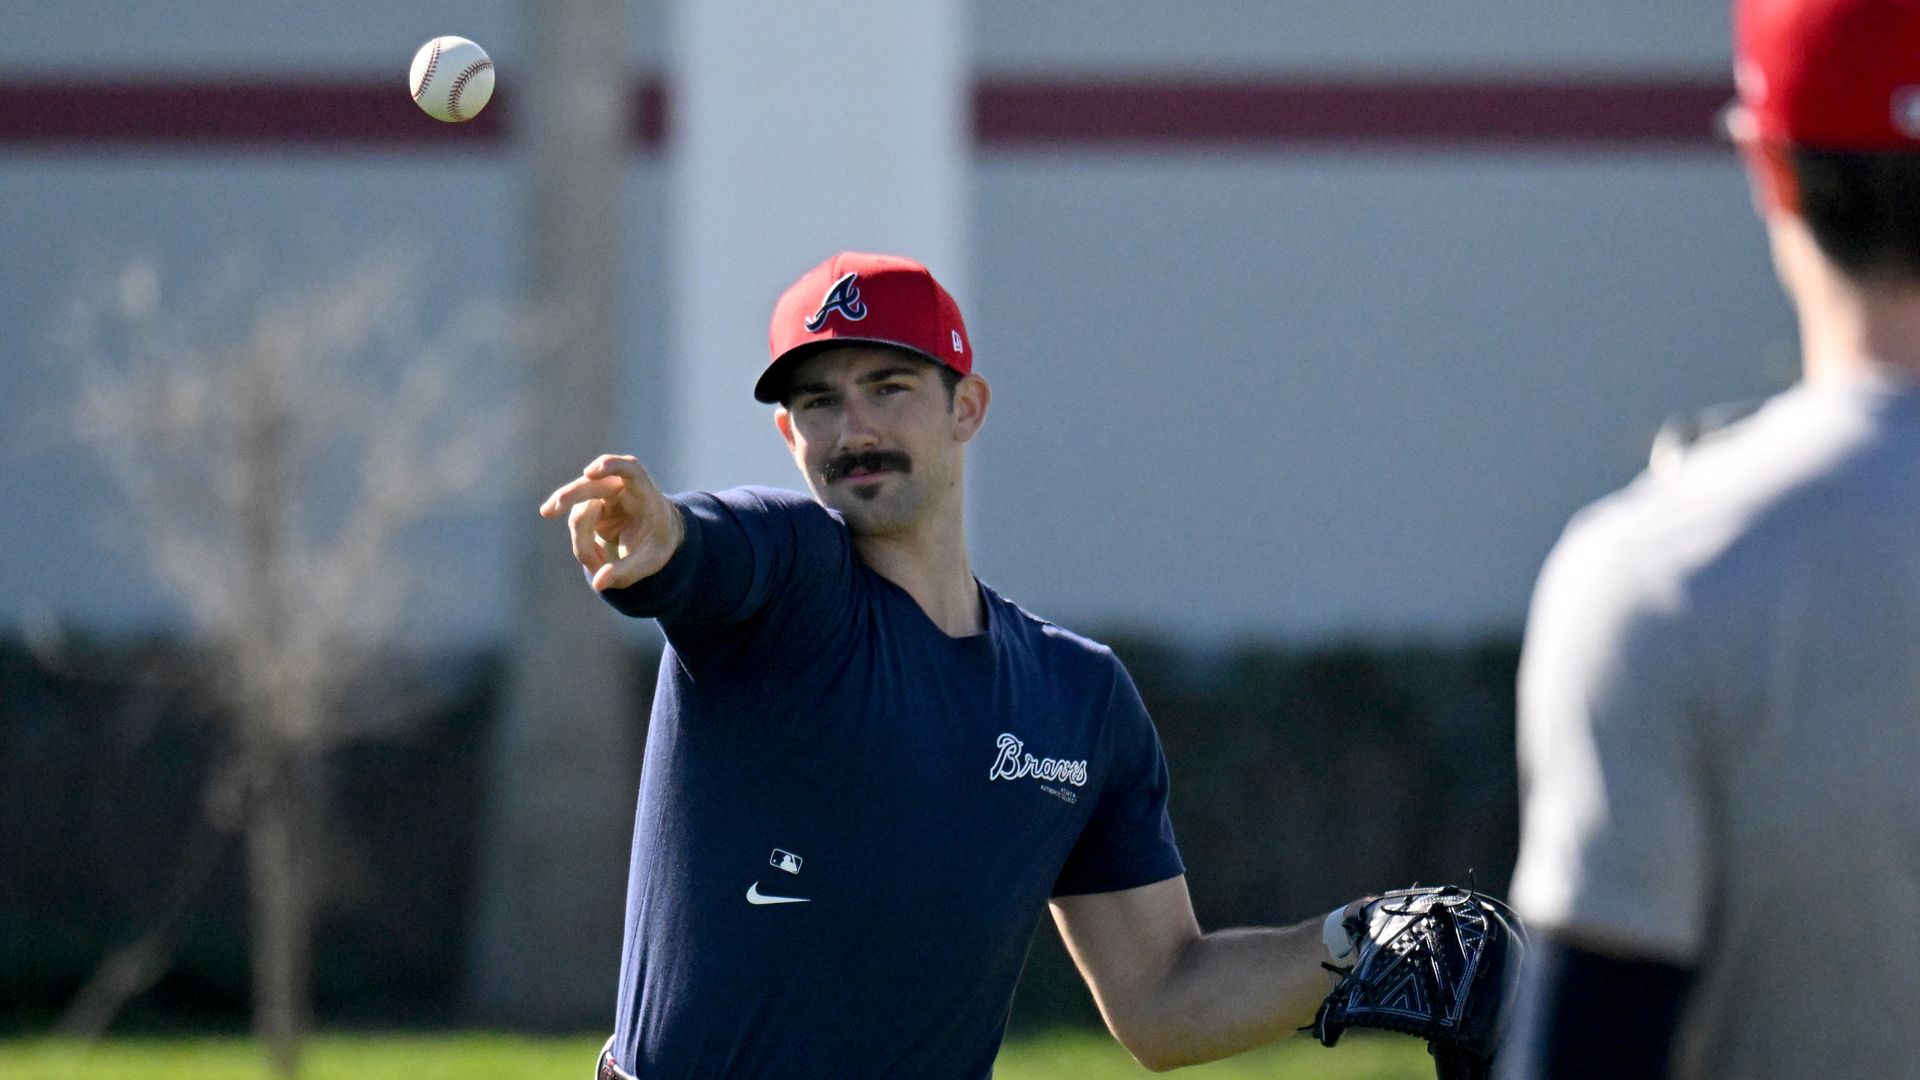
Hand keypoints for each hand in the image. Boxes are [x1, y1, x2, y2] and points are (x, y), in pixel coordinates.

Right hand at [538, 454, 685, 590]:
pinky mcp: (590, 506)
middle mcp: (622, 488)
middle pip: (593, 485)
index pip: (630, 469)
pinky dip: (583, 545)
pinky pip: (578, 525)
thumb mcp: (651, 562)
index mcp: (645, 493)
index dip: (611, 466)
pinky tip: (596, 559)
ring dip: (584, 542)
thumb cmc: (658, 543)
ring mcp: (603, 495)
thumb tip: (598, 583)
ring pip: (580, 511)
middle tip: (549, 511)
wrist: (656, 535)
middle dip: (571, 495)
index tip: (589, 471)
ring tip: (599, 565)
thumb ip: (627, 572)